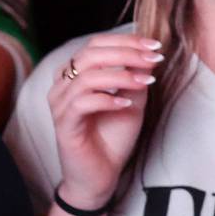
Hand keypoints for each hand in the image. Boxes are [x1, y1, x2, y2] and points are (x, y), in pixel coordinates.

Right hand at [47, 34, 162, 207]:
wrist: (101, 174)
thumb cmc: (113, 136)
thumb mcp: (132, 101)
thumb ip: (135, 78)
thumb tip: (148, 54)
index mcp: (76, 75)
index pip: (95, 44)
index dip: (125, 41)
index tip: (154, 46)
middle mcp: (63, 86)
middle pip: (89, 55)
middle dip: (126, 53)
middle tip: (154, 60)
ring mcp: (60, 105)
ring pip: (86, 77)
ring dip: (121, 76)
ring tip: (146, 82)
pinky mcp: (63, 125)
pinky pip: (81, 104)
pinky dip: (107, 99)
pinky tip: (127, 103)